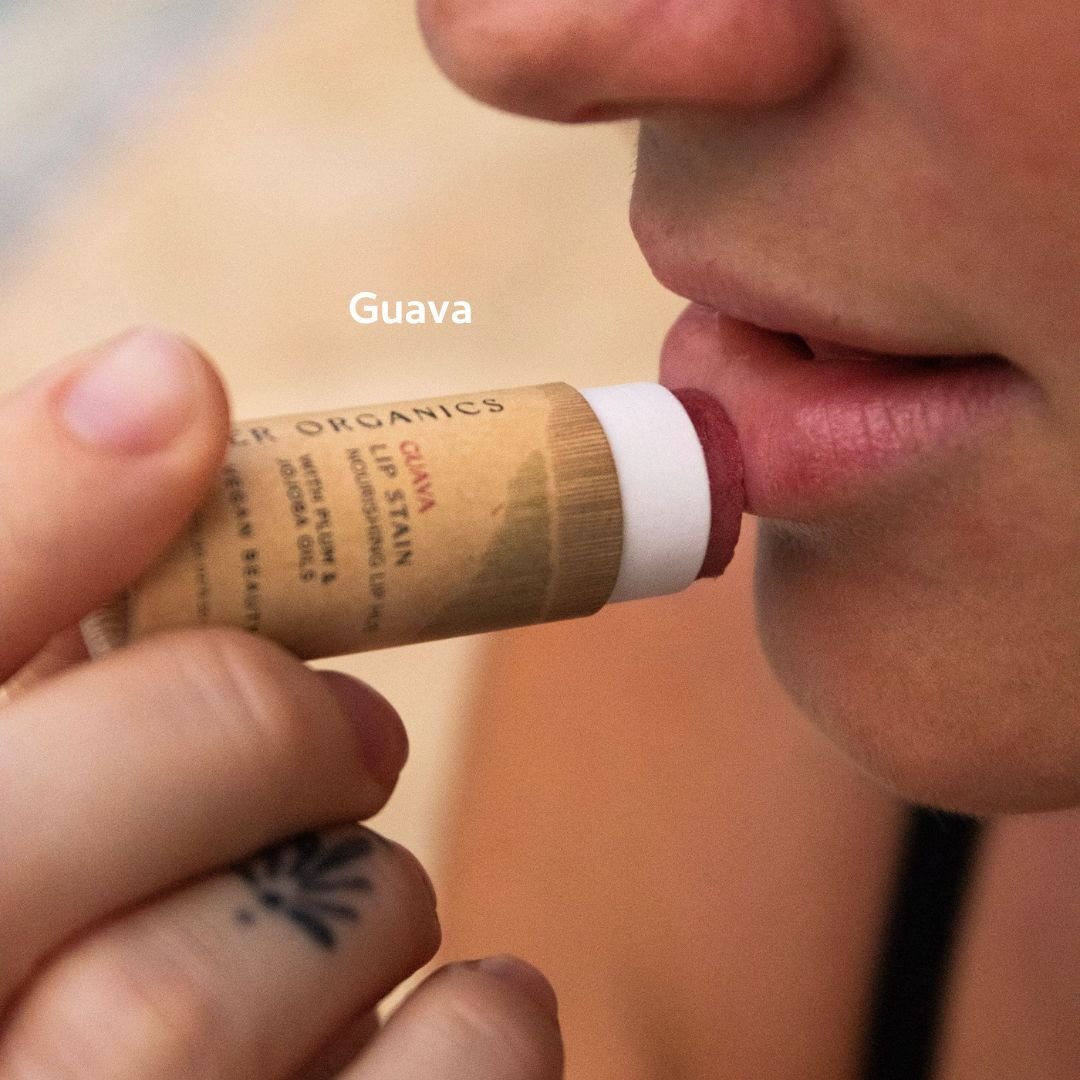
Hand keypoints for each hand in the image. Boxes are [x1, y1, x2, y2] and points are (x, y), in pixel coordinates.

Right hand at [0, 329, 562, 1078]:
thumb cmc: (77, 934)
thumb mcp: (24, 768)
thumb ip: (47, 599)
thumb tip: (162, 382)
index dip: (47, 507)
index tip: (180, 396)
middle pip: (168, 762)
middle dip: (278, 715)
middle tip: (343, 734)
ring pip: (287, 946)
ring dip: (374, 890)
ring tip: (349, 913)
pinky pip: (451, 1072)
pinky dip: (485, 1020)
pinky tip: (446, 1014)